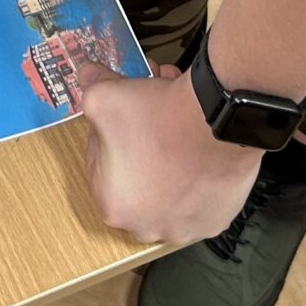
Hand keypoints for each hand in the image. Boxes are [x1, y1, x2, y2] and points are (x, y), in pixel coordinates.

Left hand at [73, 63, 264, 243]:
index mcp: (113, 206)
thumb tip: (89, 77)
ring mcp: (185, 228)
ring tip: (174, 125)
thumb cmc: (160, 120)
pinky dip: (196, 174)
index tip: (120, 118)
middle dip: (139, 145)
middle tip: (148, 117)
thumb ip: (89, 90)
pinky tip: (197, 146)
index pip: (100, 166)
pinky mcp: (214, 220)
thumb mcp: (103, 97)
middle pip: (135, 177)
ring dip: (167, 159)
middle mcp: (148, 226)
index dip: (109, 135)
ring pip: (168, 187)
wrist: (217, 122)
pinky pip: (198, 196)